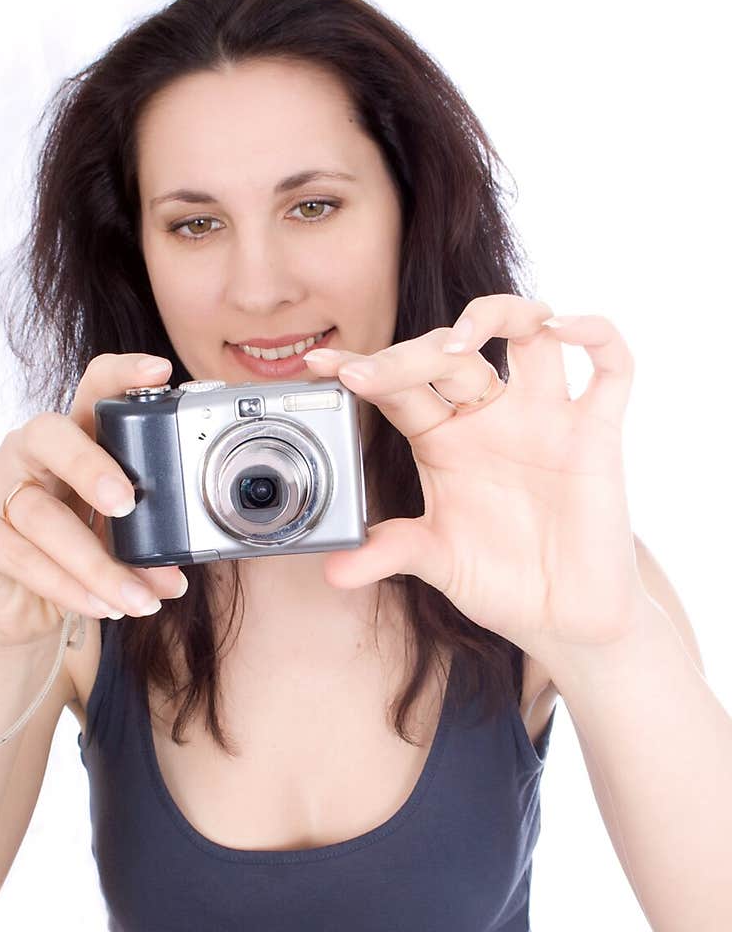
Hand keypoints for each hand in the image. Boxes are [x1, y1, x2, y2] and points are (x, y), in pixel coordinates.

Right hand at [0, 353, 188, 647]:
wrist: (16, 611)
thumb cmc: (73, 559)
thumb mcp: (116, 540)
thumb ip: (144, 543)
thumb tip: (176, 573)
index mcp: (72, 437)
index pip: (92, 388)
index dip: (123, 375)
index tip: (160, 372)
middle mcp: (26, 449)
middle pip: (51, 435)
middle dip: (93, 468)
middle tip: (129, 504)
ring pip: (43, 517)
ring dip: (97, 564)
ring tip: (138, 598)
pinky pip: (22, 557)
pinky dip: (68, 586)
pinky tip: (101, 605)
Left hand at [303, 294, 648, 662]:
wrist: (565, 618)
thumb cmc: (502, 582)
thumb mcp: (436, 561)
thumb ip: (387, 552)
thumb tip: (331, 569)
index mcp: (445, 438)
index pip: (400, 386)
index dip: (363, 369)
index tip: (321, 367)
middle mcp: (492, 416)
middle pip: (454, 353)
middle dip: (410, 354)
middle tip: (372, 375)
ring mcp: (545, 418)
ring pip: (530, 331)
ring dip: (499, 313)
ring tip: (459, 339)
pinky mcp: (597, 434)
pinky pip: (610, 366)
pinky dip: (596, 333)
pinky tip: (565, 327)